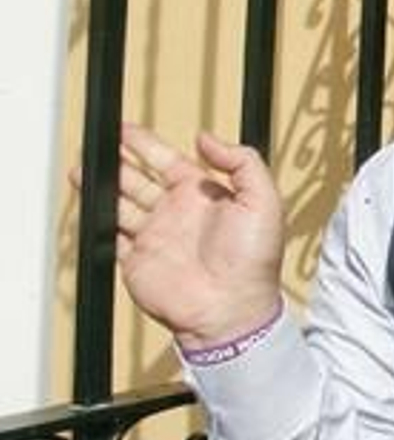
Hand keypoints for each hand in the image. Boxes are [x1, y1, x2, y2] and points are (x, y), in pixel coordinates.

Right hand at [89, 124, 284, 344]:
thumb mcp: (264, 201)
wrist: (231, 310)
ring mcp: (155, 237)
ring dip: (102, 187)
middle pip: (138, 179)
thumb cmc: (254, 262)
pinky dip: (99, 223)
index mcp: (204, 196)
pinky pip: (113, 237)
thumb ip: (242, 162)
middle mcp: (177, 214)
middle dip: (118, 161)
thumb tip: (207, 138)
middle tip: (99, 144)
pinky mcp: (137, 261)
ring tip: (84, 169)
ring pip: (120, 204)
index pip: (167, 160)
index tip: (125, 129)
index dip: (145, 143)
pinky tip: (90, 208)